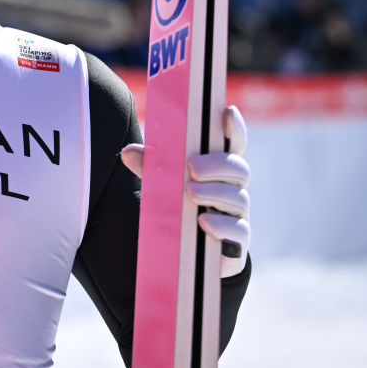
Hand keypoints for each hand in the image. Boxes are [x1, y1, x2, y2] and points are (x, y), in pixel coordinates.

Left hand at [120, 105, 250, 277]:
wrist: (187, 256)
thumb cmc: (178, 210)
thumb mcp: (162, 187)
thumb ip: (149, 169)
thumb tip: (127, 152)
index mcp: (218, 170)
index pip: (233, 145)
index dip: (235, 128)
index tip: (227, 111)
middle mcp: (233, 189)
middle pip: (239, 169)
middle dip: (217, 165)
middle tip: (192, 167)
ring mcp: (238, 215)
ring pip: (238, 198)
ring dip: (215, 193)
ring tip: (191, 192)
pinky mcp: (237, 242)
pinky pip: (239, 231)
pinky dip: (221, 225)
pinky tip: (204, 222)